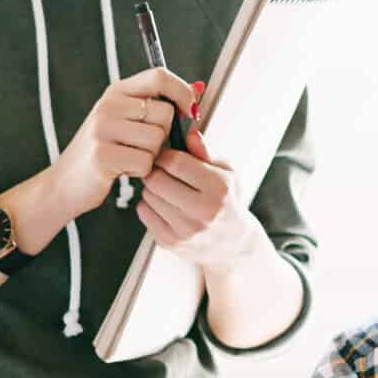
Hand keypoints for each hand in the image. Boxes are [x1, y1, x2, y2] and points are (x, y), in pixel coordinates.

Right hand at [47, 67, 195, 218]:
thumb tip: (199, 88)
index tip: (190, 111)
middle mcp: (108, 105)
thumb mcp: (125, 121)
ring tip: (130, 158)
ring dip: (151, 156)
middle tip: (142, 146)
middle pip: (165, 113)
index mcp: (116, 92)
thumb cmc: (104, 152)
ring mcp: (103, 129)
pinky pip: (145, 162)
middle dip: (163, 135)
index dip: (182, 92)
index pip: (159, 76)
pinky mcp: (103, 155)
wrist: (64, 183)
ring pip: (157, 139)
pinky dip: (141, 172)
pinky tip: (124, 170)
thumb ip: (158, 105)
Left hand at [135, 127, 265, 271]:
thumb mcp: (226, 173)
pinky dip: (149, 205)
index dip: (166, 155)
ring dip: (152, 189)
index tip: (167, 157)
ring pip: (148, 195)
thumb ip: (204, 153)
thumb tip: (189, 133)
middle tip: (162, 172)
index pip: (175, 162)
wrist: (232, 244)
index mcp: (219, 188)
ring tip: (166, 190)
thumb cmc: (228, 202)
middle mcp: (204, 211)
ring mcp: (186, 229)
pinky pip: (144, 213)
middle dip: (156, 171)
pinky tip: (164, 206)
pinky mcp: (172, 242)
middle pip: (156, 179)